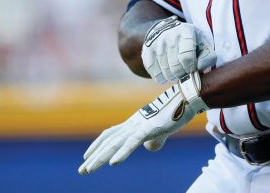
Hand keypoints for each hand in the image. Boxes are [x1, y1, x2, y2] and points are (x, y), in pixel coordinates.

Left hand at [78, 72, 207, 174]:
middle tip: (82, 171)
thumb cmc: (176, 112)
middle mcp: (133, 123)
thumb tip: (149, 148)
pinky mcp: (149, 128)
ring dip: (101, 157)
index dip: (97, 145)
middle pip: (109, 141)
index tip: (86, 157)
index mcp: (135, 123)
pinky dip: (122, 153)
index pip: (110, 134)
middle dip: (94, 156)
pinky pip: (132, 142)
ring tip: (89, 169)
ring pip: (116, 143)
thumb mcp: (162, 129)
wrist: (187, 99)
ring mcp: (140, 125)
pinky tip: (113, 163)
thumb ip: (154, 139)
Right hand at [141, 15, 216, 83]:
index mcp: (186, 31)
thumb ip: (208, 57)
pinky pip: (154, 74)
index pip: (186, 56)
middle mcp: (168, 35)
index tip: (192, 69)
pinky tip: (166, 73)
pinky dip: (161, 78)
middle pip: (175, 66)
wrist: (168, 31)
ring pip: (165, 72)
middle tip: (184, 72)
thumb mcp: (204, 44)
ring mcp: (156, 43)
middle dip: (182, 74)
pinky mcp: (147, 51)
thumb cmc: (191, 42)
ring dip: (173, 77)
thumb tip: (199, 68)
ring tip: (177, 72)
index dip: (190, 68)